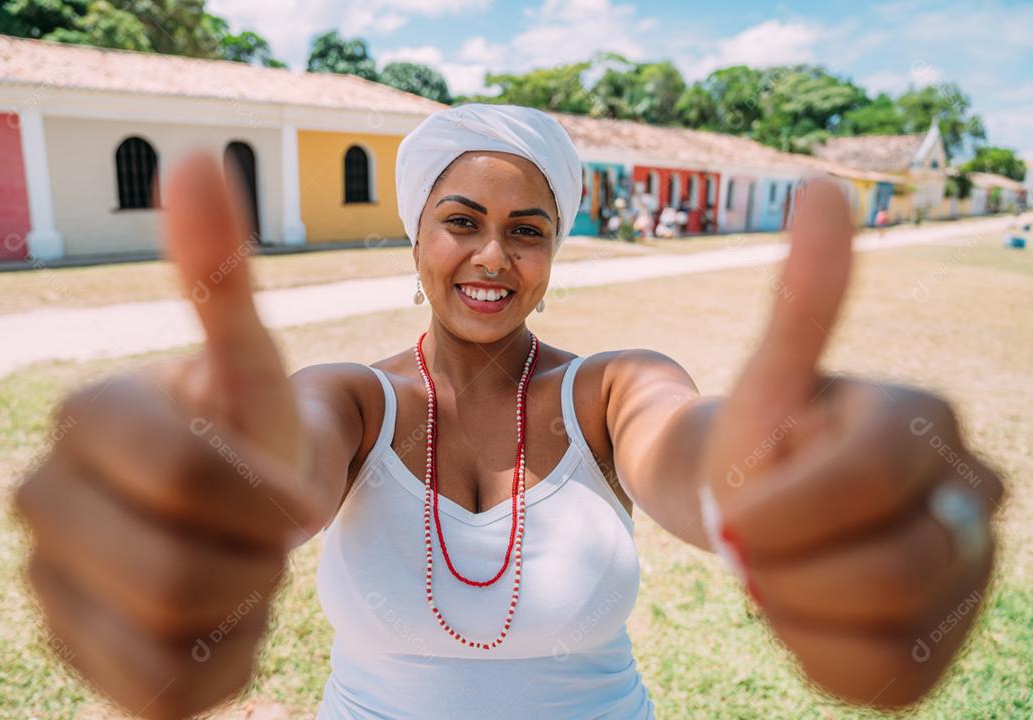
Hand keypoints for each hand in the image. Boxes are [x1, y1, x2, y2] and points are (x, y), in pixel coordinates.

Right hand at [13, 153, 320, 719]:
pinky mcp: (78, 655)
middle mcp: (44, 498)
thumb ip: (220, 273)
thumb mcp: (254, 358)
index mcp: (87, 416)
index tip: (296, 501)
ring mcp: (49, 585)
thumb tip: (195, 158)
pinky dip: (223, 669)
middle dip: (254, 560)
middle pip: (171, 573)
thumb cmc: (255, 428)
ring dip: (241, 612)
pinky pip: (162, 700)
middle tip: (269, 537)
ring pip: (162, 645)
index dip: (264, 500)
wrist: (248, 500)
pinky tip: (225, 623)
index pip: (181, 478)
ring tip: (245, 570)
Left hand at [701, 180, 1004, 707]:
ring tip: (775, 577)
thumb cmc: (754, 438)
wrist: (753, 503)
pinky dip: (821, 660)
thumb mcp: (766, 377)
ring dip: (800, 614)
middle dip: (791, 566)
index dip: (780, 508)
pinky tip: (798, 617)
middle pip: (900, 566)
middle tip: (747, 551)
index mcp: (925, 420)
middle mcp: (972, 493)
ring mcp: (969, 572)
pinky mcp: (944, 638)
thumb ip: (806, 300)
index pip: (867, 476)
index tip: (731, 513)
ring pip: (898, 631)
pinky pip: (891, 682)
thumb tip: (821, 190)